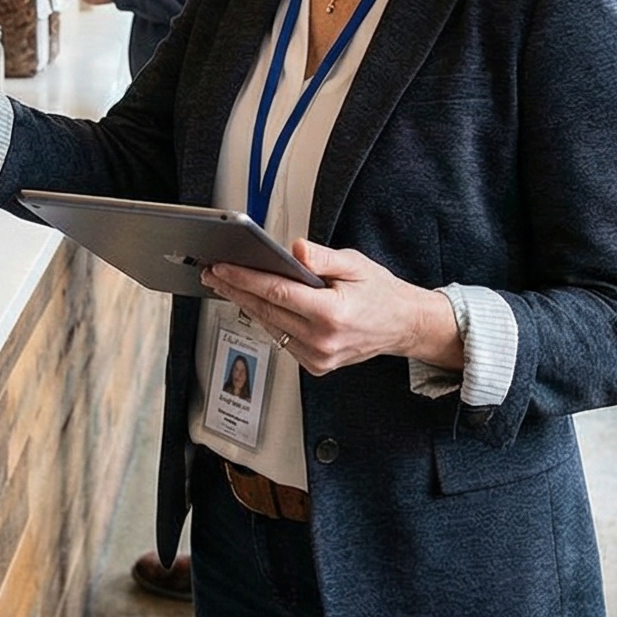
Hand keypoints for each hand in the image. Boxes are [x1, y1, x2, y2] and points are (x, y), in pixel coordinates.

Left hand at [200, 239, 461, 375]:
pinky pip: (282, 340)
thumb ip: (322, 258)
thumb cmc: (380, 292)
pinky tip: (255, 304)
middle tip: (213, 273)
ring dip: (246, 305)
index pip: (276, 293)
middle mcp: (323, 341)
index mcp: (332, 314)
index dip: (244, 278)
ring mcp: (319, 358)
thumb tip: (294, 250)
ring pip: (270, 327)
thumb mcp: (355, 264)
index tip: (222, 267)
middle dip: (236, 289)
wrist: (403, 325)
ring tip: (227, 284)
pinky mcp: (316, 366)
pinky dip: (267, 321)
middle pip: (265, 311)